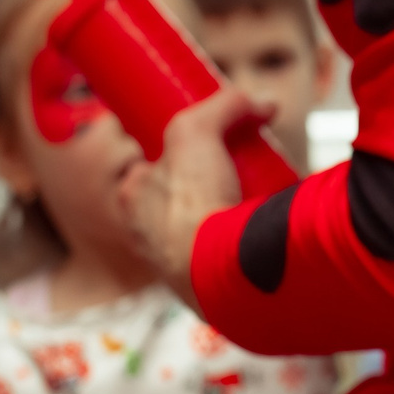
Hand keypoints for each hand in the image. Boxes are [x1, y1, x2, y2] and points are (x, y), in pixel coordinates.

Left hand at [120, 87, 262, 299]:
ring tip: (255, 206)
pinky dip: (240, 249)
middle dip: (207, 189)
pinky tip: (261, 238)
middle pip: (179, 202)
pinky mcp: (206, 289)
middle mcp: (147, 236)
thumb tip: (261, 104)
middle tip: (238, 176)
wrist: (218, 271)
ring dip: (225, 221)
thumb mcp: (197, 131)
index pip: (150, 169)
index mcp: (132, 200)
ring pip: (201, 235)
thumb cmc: (192, 204)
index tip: (209, 148)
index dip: (181, 155)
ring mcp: (176, 267)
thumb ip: (224, 106)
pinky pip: (223, 262)